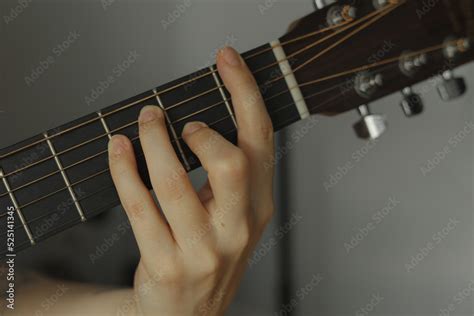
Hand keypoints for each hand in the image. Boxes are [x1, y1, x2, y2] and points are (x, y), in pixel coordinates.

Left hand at [108, 46, 274, 315]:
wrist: (188, 314)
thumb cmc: (210, 253)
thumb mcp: (234, 214)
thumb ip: (231, 172)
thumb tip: (202, 119)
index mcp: (260, 206)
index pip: (259, 141)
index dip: (244, 94)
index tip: (226, 60)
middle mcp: (238, 227)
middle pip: (230, 162)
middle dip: (200, 129)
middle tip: (177, 121)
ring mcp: (204, 249)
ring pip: (175, 183)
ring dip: (153, 142)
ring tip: (144, 122)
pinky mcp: (167, 263)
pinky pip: (139, 206)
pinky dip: (124, 170)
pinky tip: (118, 150)